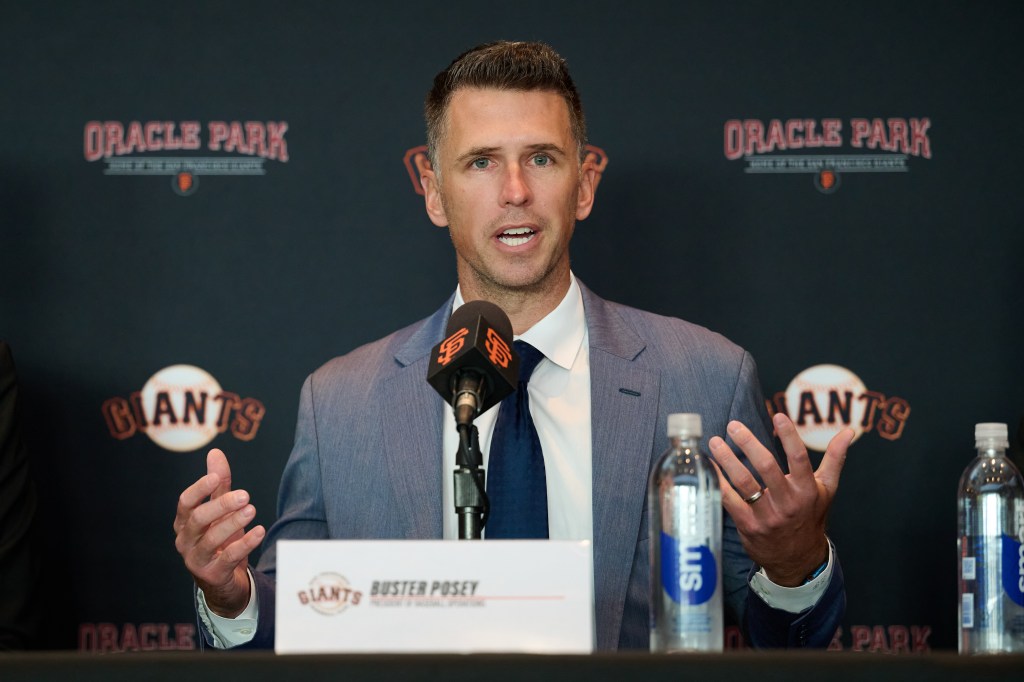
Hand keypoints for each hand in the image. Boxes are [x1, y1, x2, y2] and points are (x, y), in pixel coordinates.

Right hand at [173, 448, 264, 616]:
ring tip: (252, 510)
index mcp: (184, 521)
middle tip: (245, 495)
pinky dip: (245, 544)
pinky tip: (259, 531)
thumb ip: (219, 484)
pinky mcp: (212, 575)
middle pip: (198, 520)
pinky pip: (228, 558)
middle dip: (221, 505)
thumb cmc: (219, 538)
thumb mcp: (220, 510)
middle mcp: (185, 540)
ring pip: (211, 540)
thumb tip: (215, 452)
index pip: (185, 502)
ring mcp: (196, 559)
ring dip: (233, 523)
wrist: (223, 580)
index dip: (200, 488)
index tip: (217, 476)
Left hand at [708, 413, 852, 586]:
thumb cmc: (811, 516)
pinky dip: (718, 482)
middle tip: (733, 425)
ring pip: (745, 482)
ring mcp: (767, 516)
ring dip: (727, 460)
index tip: (778, 416)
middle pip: (767, 467)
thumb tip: (848, 431)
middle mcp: (788, 503)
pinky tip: (709, 467)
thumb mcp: (827, 490)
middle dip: (748, 443)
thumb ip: (835, 459)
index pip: (799, 459)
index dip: (790, 437)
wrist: (797, 560)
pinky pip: (729, 501)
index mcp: (807, 490)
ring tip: (715, 442)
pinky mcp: (748, 526)